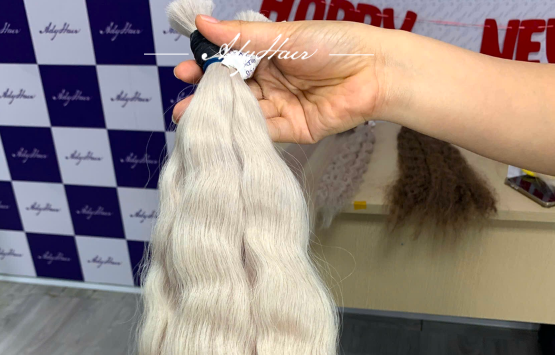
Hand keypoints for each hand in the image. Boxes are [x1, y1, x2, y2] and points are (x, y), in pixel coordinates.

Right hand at [172, 16, 388, 143]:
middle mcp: (271, 81)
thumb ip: (242, 36)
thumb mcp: (283, 36)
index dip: (206, 67)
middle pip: (233, 91)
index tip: (183, 70)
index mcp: (268, 54)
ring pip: (245, 113)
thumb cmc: (334, 45)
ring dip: (221, 117)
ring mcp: (281, 106)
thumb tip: (203, 23)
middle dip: (207, 97)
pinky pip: (264, 131)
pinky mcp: (293, 129)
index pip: (230, 62)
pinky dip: (244, 131)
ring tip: (191, 120)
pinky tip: (223, 131)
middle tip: (181, 104)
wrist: (373, 72)